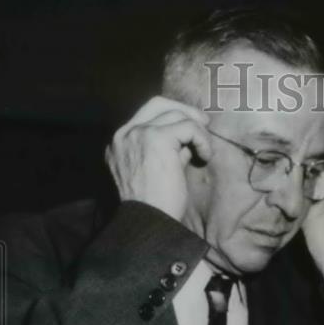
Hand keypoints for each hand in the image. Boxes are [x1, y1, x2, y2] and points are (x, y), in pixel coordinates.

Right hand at [105, 96, 211, 220]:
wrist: (150, 221)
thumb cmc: (156, 205)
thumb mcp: (157, 171)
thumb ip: (167, 152)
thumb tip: (186, 142)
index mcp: (119, 143)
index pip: (146, 115)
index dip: (172, 117)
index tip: (192, 130)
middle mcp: (124, 134)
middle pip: (158, 103)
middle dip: (184, 110)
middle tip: (204, 124)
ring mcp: (137, 133)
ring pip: (176, 114)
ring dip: (197, 131)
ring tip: (204, 152)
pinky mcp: (156, 138)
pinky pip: (188, 127)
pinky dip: (202, 139)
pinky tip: (204, 156)